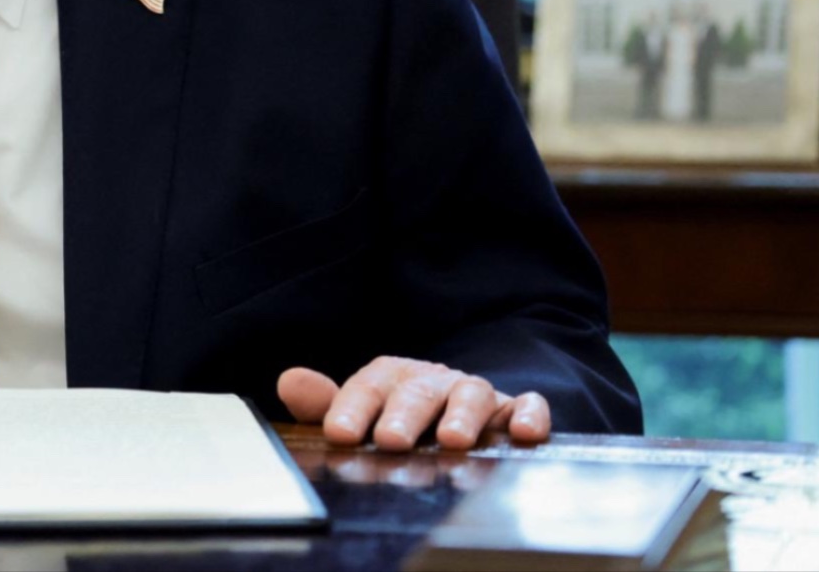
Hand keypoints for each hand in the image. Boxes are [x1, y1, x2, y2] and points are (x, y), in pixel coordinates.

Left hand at [277, 357, 550, 451]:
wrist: (453, 412)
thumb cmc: (397, 417)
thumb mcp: (359, 414)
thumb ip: (324, 405)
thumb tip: (289, 383)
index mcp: (390, 377)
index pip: (368, 386)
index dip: (352, 408)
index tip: (340, 434)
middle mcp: (432, 381)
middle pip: (418, 391)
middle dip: (405, 414)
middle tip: (393, 440)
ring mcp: (473, 394)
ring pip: (471, 393)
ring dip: (463, 415)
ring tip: (453, 441)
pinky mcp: (513, 410)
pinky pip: (526, 405)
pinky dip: (529, 414)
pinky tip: (525, 431)